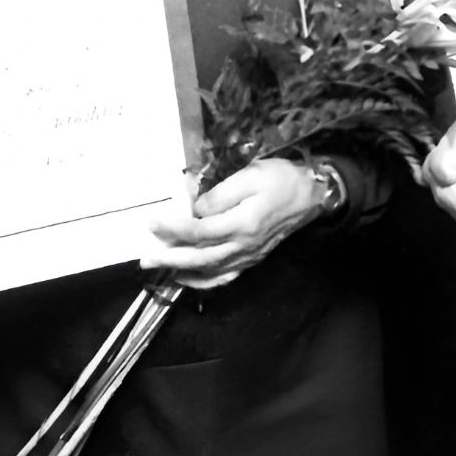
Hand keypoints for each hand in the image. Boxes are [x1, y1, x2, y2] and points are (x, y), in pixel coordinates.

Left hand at [143, 160, 325, 289]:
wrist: (311, 195)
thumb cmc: (281, 179)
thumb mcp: (251, 175)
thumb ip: (221, 194)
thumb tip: (196, 209)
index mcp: (242, 223)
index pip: (199, 230)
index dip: (174, 229)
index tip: (153, 223)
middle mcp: (244, 245)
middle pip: (200, 256)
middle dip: (170, 257)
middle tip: (145, 258)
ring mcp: (248, 255)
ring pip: (210, 270)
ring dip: (182, 270)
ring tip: (159, 267)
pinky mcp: (252, 258)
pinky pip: (225, 276)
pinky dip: (204, 280)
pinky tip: (188, 277)